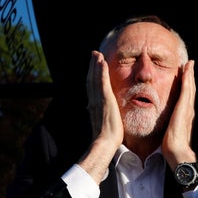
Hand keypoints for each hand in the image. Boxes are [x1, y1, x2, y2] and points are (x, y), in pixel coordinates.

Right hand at [79, 51, 123, 183]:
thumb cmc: (105, 139)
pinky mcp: (105, 99)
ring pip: (95, 78)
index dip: (92, 75)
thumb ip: (101, 117)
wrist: (104, 143)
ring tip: (97, 53)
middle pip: (91, 79)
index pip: (92, 87)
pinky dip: (101, 70)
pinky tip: (102, 61)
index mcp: (93, 106)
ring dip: (96, 64)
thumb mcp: (102, 125)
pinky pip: (103, 81)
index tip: (94, 65)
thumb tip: (101, 117)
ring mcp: (98, 99)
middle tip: (94, 53)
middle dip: (92, 66)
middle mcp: (93, 100)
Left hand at [161, 60, 197, 166]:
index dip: (186, 85)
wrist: (177, 151)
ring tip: (190, 64)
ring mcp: (187, 108)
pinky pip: (186, 90)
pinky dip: (188, 79)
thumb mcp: (168, 131)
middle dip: (190, 77)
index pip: (185, 96)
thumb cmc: (171, 145)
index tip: (184, 75)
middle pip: (190, 89)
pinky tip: (187, 71)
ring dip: (190, 75)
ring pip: (190, 87)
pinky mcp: (184, 108)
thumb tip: (161, 124)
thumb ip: (168, 125)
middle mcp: (188, 110)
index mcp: (183, 115)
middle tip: (190, 65)